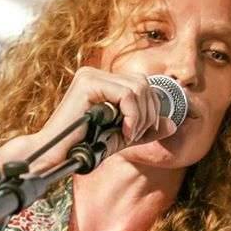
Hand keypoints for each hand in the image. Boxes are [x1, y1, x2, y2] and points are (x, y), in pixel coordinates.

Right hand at [0, 67, 176, 172]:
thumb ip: (147, 129)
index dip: (151, 110)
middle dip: (148, 114)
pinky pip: (126, 94)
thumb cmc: (85, 146)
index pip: (143, 86)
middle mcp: (97, 73)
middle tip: (135, 135)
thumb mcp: (123, 137)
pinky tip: (123, 131)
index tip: (141, 133)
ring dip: (141, 116)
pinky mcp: (88, 83)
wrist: (58, 157)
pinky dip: (132, 115)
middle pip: (144, 84)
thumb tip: (172, 124)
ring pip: (138, 88)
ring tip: (128, 135)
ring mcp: (91, 75)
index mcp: (104, 82)